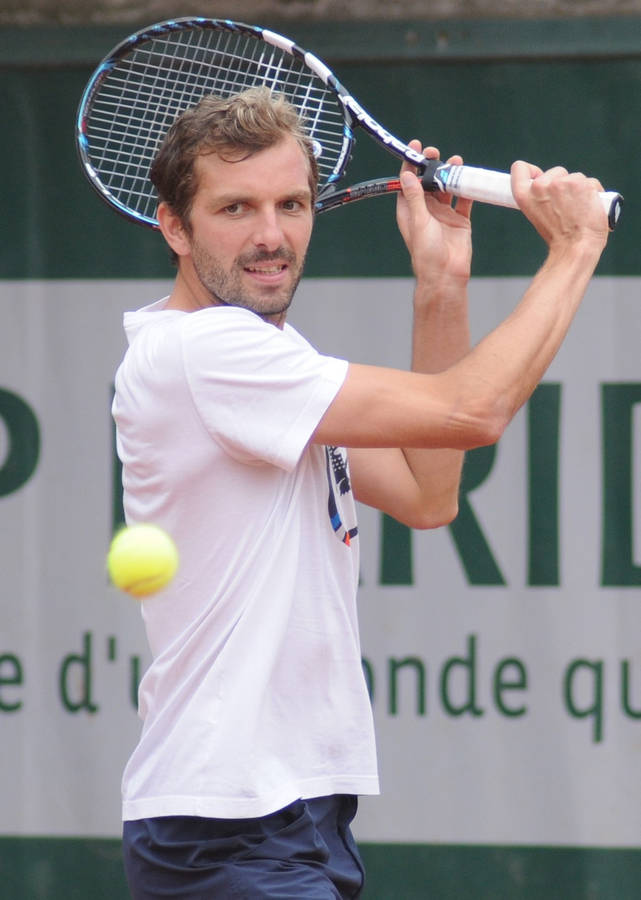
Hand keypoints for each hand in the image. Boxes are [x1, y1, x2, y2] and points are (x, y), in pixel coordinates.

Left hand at [396, 140, 472, 285]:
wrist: (446, 274)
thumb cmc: (426, 253)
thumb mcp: (418, 221)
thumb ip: (415, 198)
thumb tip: (407, 176)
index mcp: (410, 211)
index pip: (408, 183)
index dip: (411, 164)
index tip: (415, 147)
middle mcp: (426, 211)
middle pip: (428, 181)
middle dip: (432, 166)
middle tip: (436, 153)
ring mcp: (443, 214)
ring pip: (447, 188)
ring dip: (450, 174)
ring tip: (456, 161)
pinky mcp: (460, 220)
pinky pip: (464, 200)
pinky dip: (467, 189)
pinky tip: (469, 178)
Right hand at [511, 160, 608, 251]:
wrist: (574, 248)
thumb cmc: (558, 237)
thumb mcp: (537, 215)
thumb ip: (539, 197)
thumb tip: (550, 185)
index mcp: (524, 195)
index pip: (520, 168)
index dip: (531, 171)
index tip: (539, 179)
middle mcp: (539, 186)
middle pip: (556, 172)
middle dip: (563, 184)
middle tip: (565, 207)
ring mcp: (561, 183)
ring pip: (576, 177)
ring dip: (580, 190)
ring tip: (579, 210)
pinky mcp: (581, 184)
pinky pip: (591, 183)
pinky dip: (594, 193)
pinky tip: (592, 207)